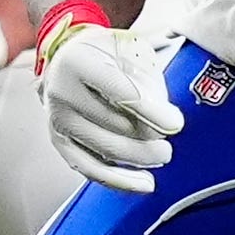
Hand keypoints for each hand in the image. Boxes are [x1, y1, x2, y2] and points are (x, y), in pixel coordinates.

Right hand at [39, 19, 182, 194]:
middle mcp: (62, 92)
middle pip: (116, 125)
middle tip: (169, 138)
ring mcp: (59, 119)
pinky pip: (92, 169)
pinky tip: (144, 183)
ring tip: (162, 153)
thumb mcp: (130, 51)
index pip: (122, 93)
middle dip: (150, 137)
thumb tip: (165, 123)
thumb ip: (148, 83)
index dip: (153, 113)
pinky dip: (121, 180)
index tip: (176, 124)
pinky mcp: (60, 142)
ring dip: (142, 158)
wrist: (68, 58)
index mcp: (79, 62)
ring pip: (107, 150)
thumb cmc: (105, 55)